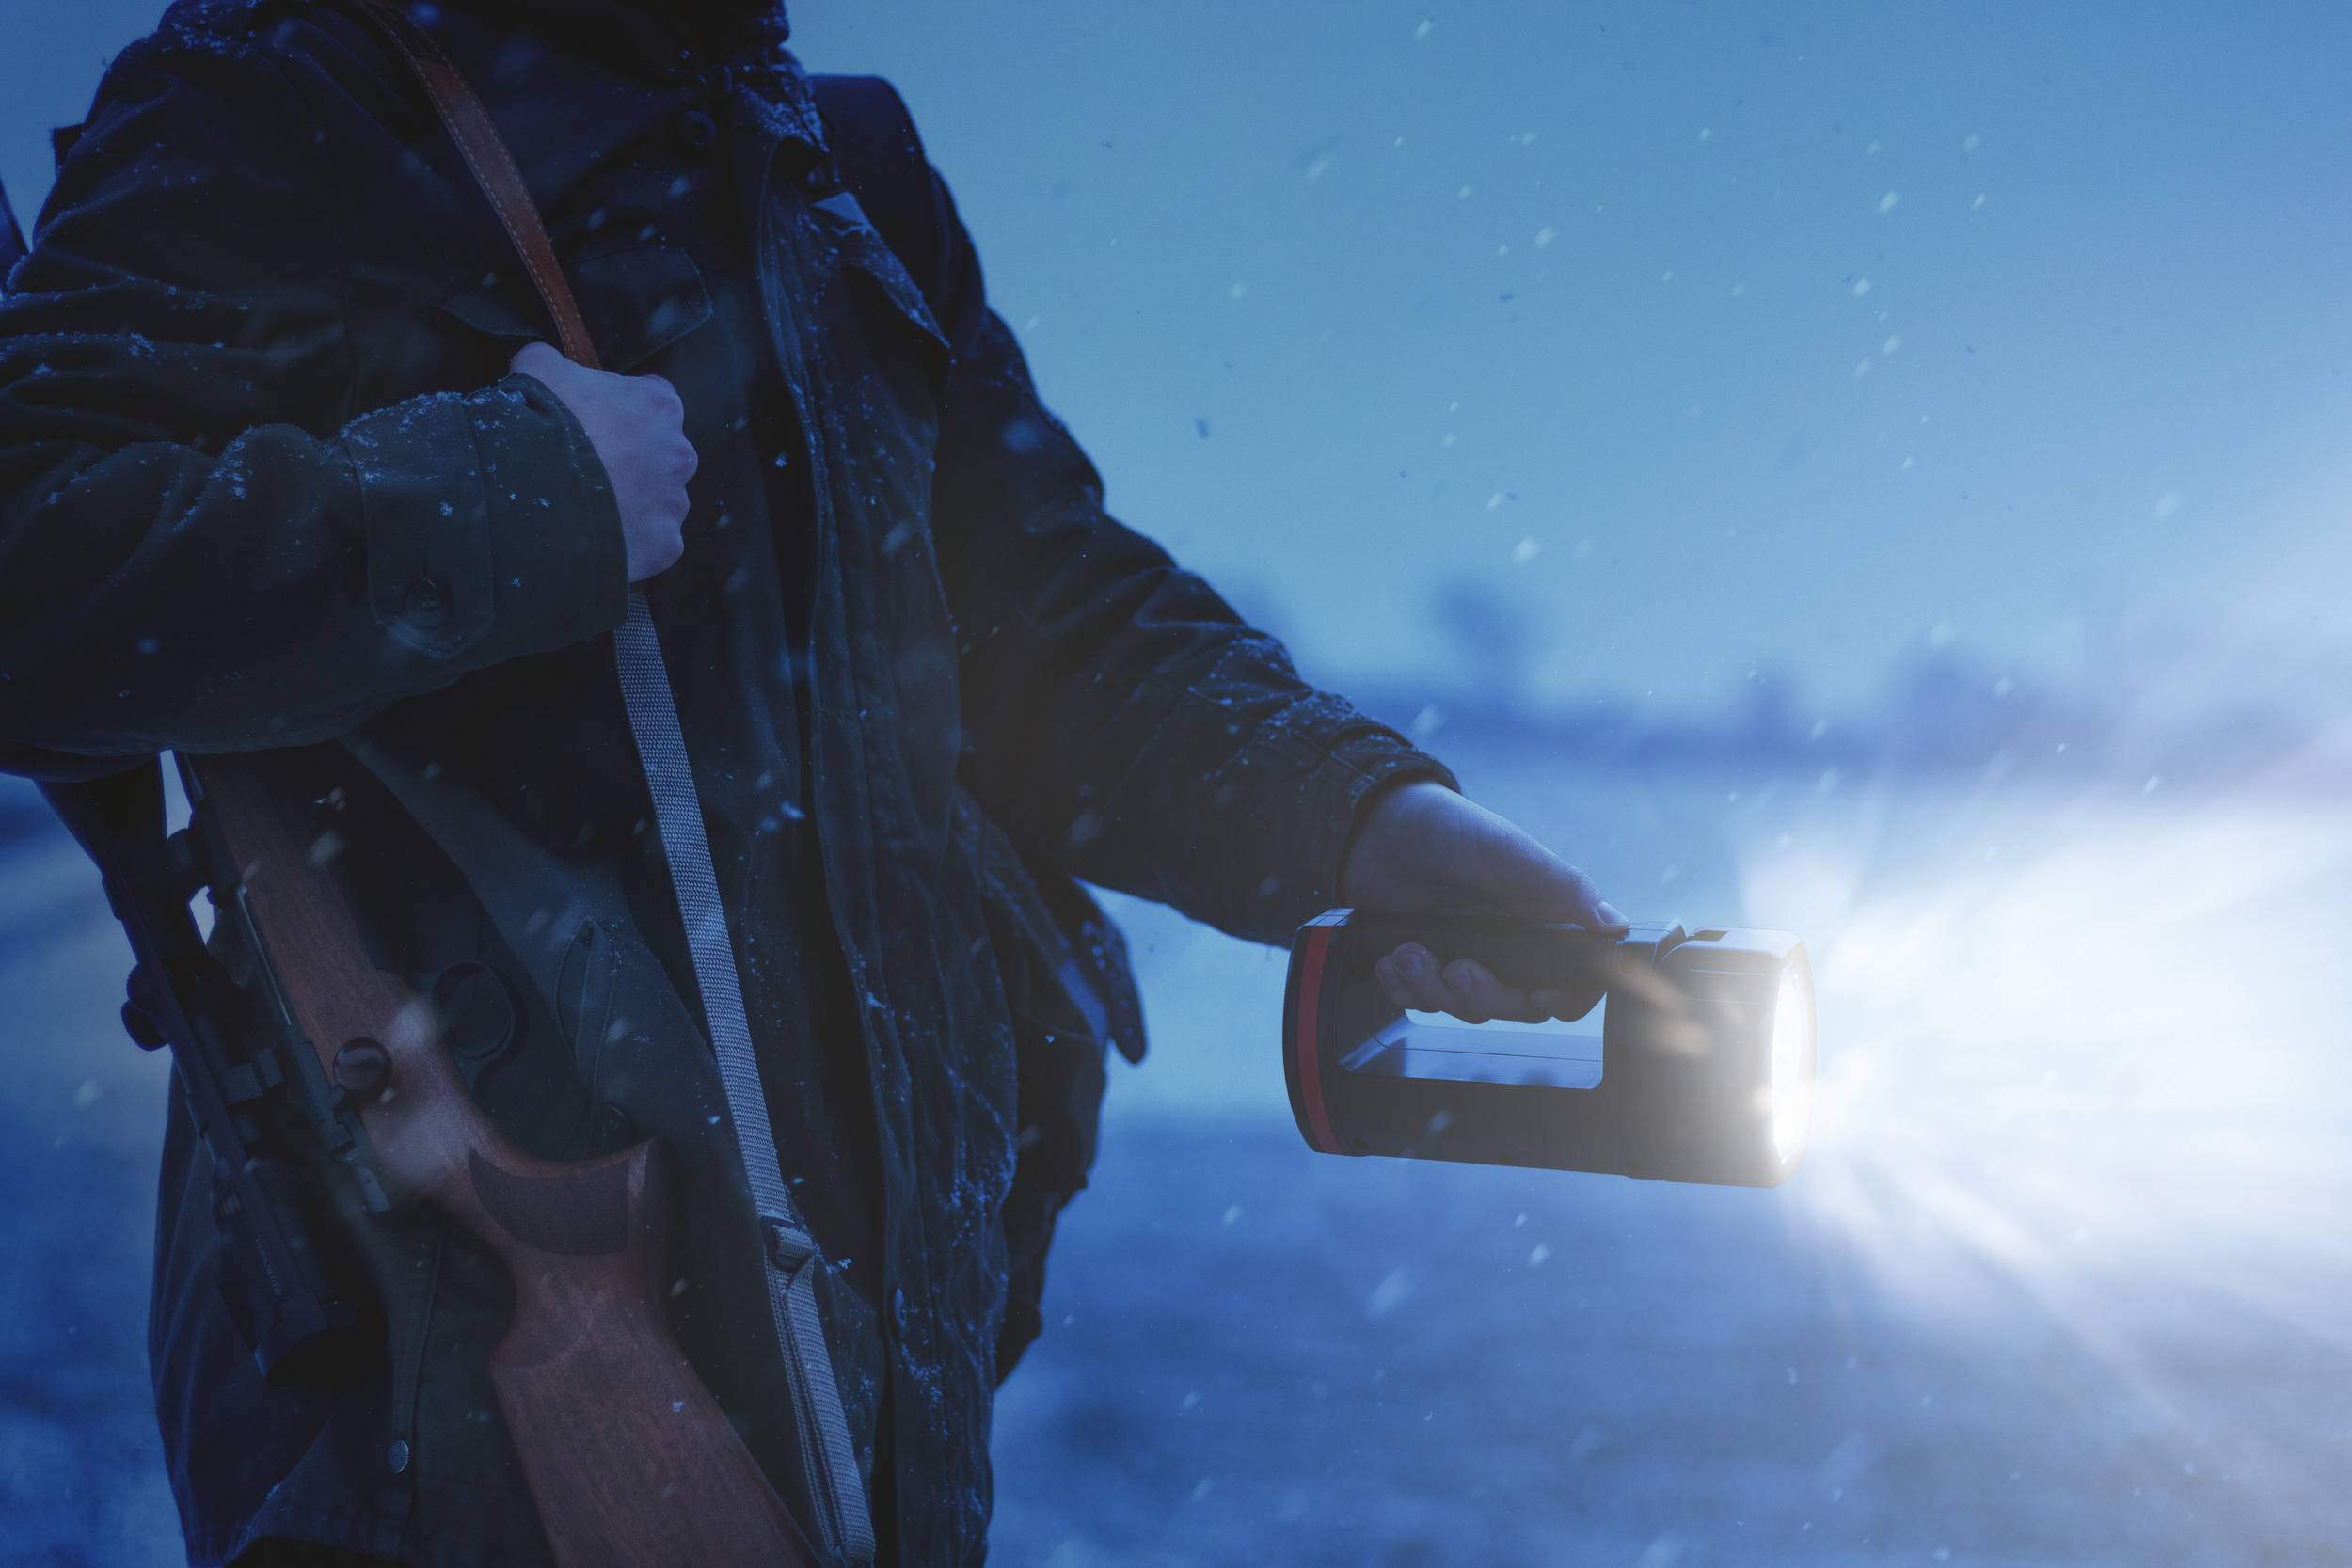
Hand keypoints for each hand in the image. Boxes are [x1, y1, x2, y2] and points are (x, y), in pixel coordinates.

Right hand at [510, 342, 695, 581]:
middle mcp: (679, 453)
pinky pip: (651, 541)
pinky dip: (630, 541)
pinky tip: (599, 537)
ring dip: (633, 502)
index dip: (623, 409)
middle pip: (660, 454)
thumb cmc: (543, 424)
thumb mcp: (537, 370)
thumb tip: (538, 357)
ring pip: (658, 500)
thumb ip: (548, 358)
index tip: (599, 420)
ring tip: (591, 507)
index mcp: (658, 406)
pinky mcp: (665, 544)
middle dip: (632, 460)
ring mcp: (674, 502)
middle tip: (592, 469)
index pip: (653, 400)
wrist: (537, 494)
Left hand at [1337, 779, 1624, 1024]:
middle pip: (1512, 1003)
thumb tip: (1613, 923)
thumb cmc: (1449, 828)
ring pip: (1462, 1005)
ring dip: (1432, 988)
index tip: (1539, 995)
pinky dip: (1402, 988)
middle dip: (1481, 994)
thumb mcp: (1509, 851)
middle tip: (1457, 967)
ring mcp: (1463, 955)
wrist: (1377, 824)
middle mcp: (1506, 944)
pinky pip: (1419, 999)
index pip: (1569, 979)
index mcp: (1538, 919)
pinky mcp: (1423, 963)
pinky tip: (1389, 962)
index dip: (1562, 999)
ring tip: (1408, 952)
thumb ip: (1562, 887)